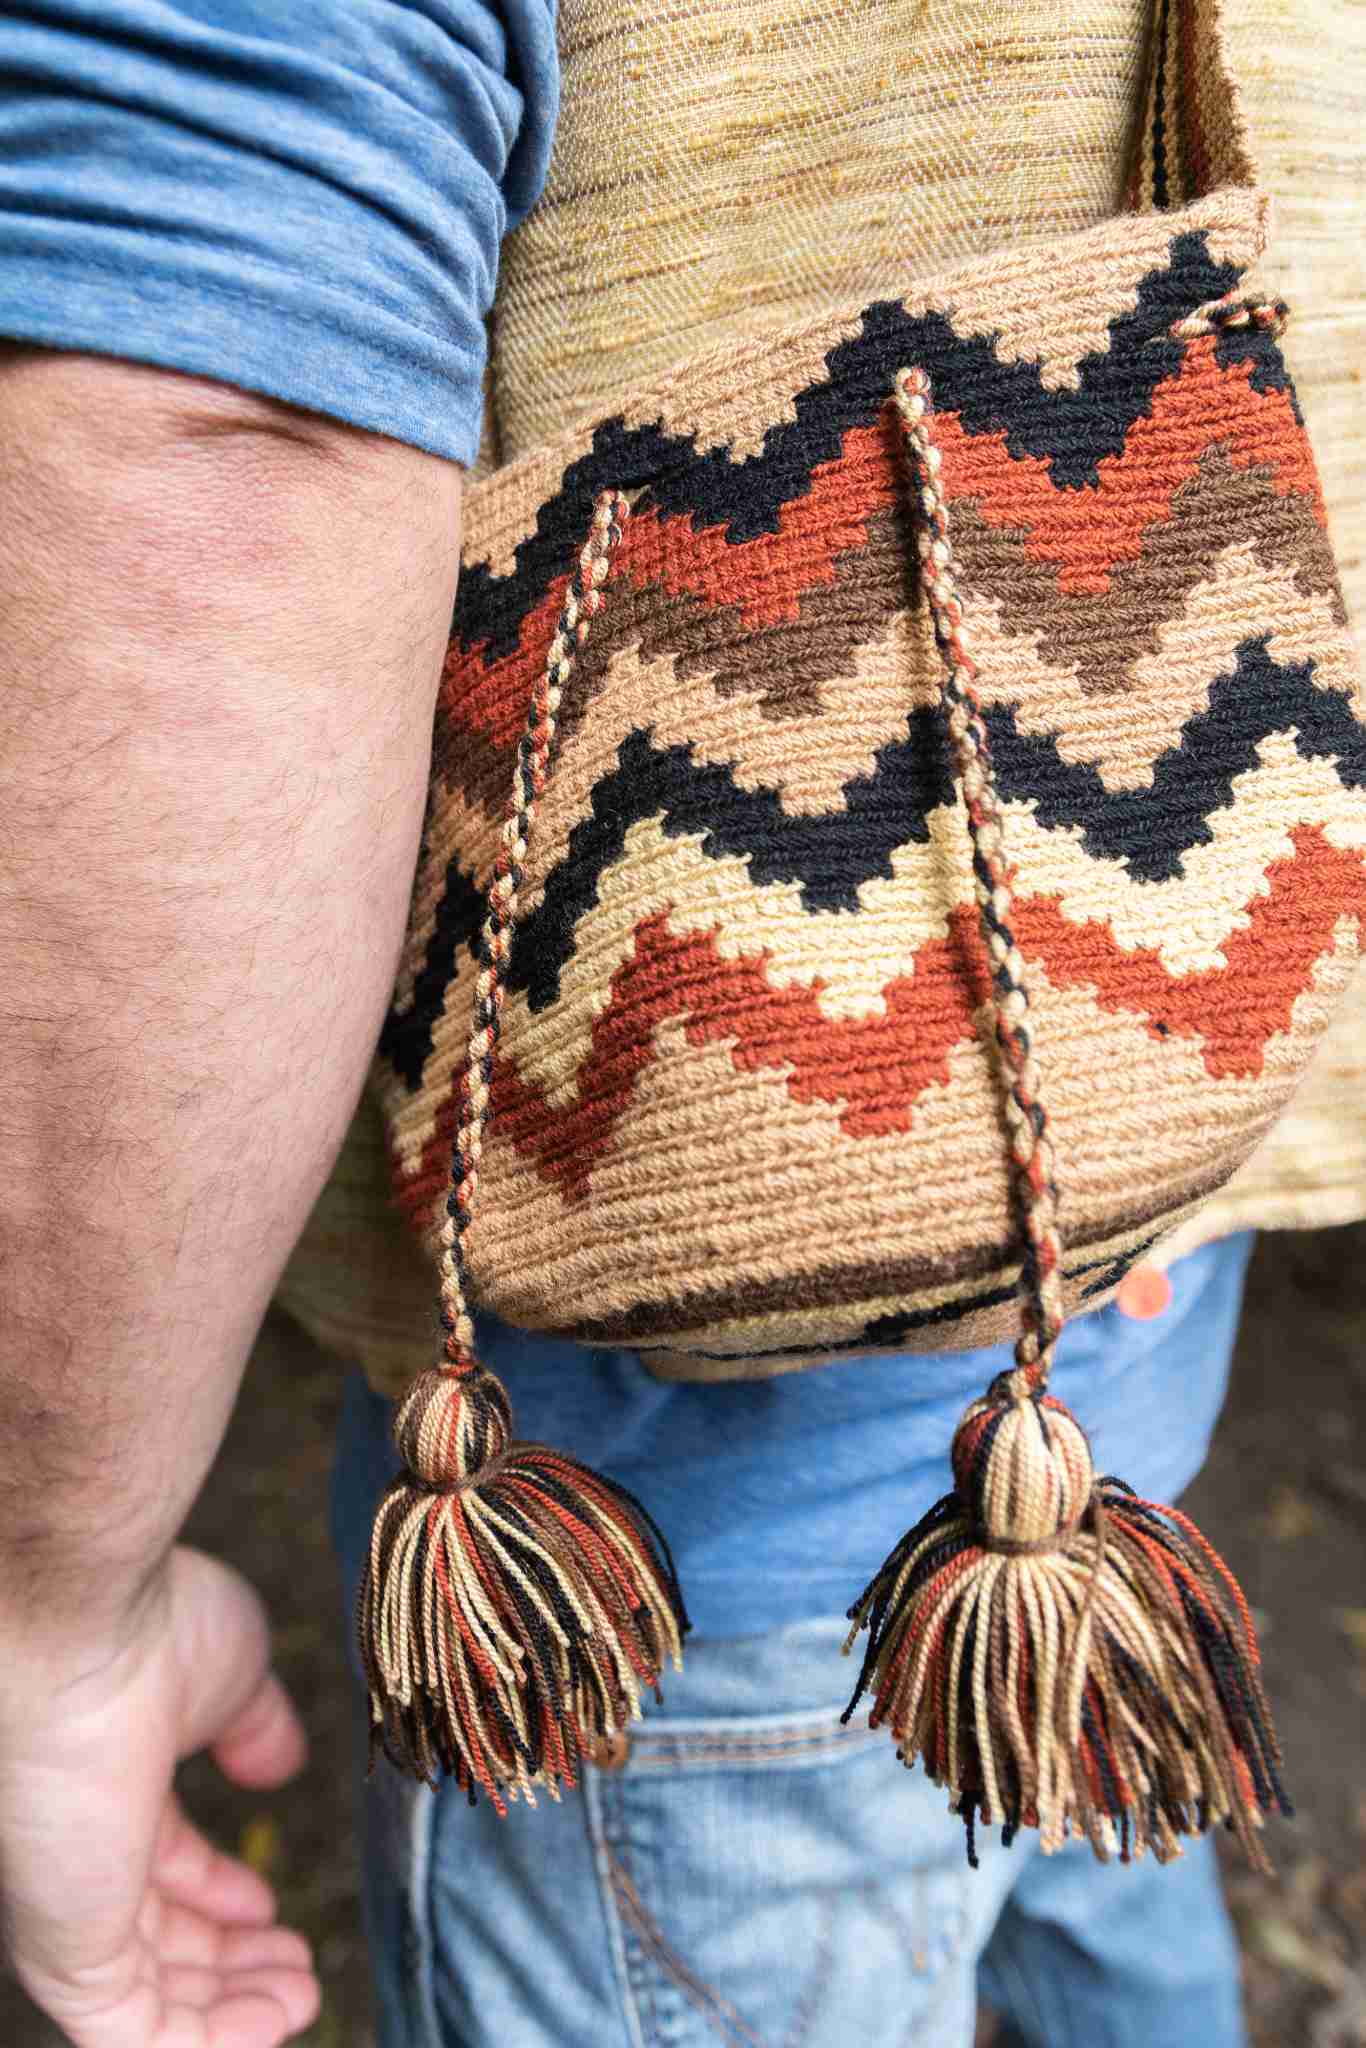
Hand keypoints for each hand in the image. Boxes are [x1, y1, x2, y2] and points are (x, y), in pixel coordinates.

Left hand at [0, 1547, 320, 2046]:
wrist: (84, 1630)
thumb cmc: (148, 1626)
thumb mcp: (232, 1674)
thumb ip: (254, 1726)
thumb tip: (279, 1764)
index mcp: (106, 1790)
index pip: (154, 1871)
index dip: (215, 1899)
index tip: (269, 1908)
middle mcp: (78, 1858)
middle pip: (154, 1943)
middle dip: (229, 1964)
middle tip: (294, 1966)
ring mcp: (69, 1912)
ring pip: (148, 2000)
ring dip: (231, 2011)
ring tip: (299, 1995)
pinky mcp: (70, 1957)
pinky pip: (136, 2038)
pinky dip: (210, 2043)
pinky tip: (274, 2022)